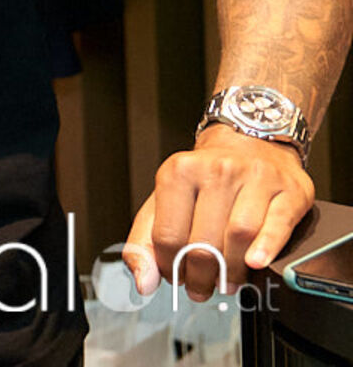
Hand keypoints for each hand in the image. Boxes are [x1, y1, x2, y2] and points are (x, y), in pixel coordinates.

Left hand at [123, 126, 312, 301]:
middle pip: (204, 240)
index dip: (169, 266)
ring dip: (232, 270)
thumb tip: (143, 281)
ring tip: (226, 282)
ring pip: (240, 235)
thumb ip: (144, 239)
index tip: (174, 278)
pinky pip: (277, 224)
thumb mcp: (165, 199)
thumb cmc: (206, 178)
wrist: (248, 143)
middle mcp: (217, 169)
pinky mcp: (289, 189)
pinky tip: (256, 263)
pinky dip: (266, 247)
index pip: (168, 234)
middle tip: (201, 288)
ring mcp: (255, 177)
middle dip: (201, 275)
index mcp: (178, 171)